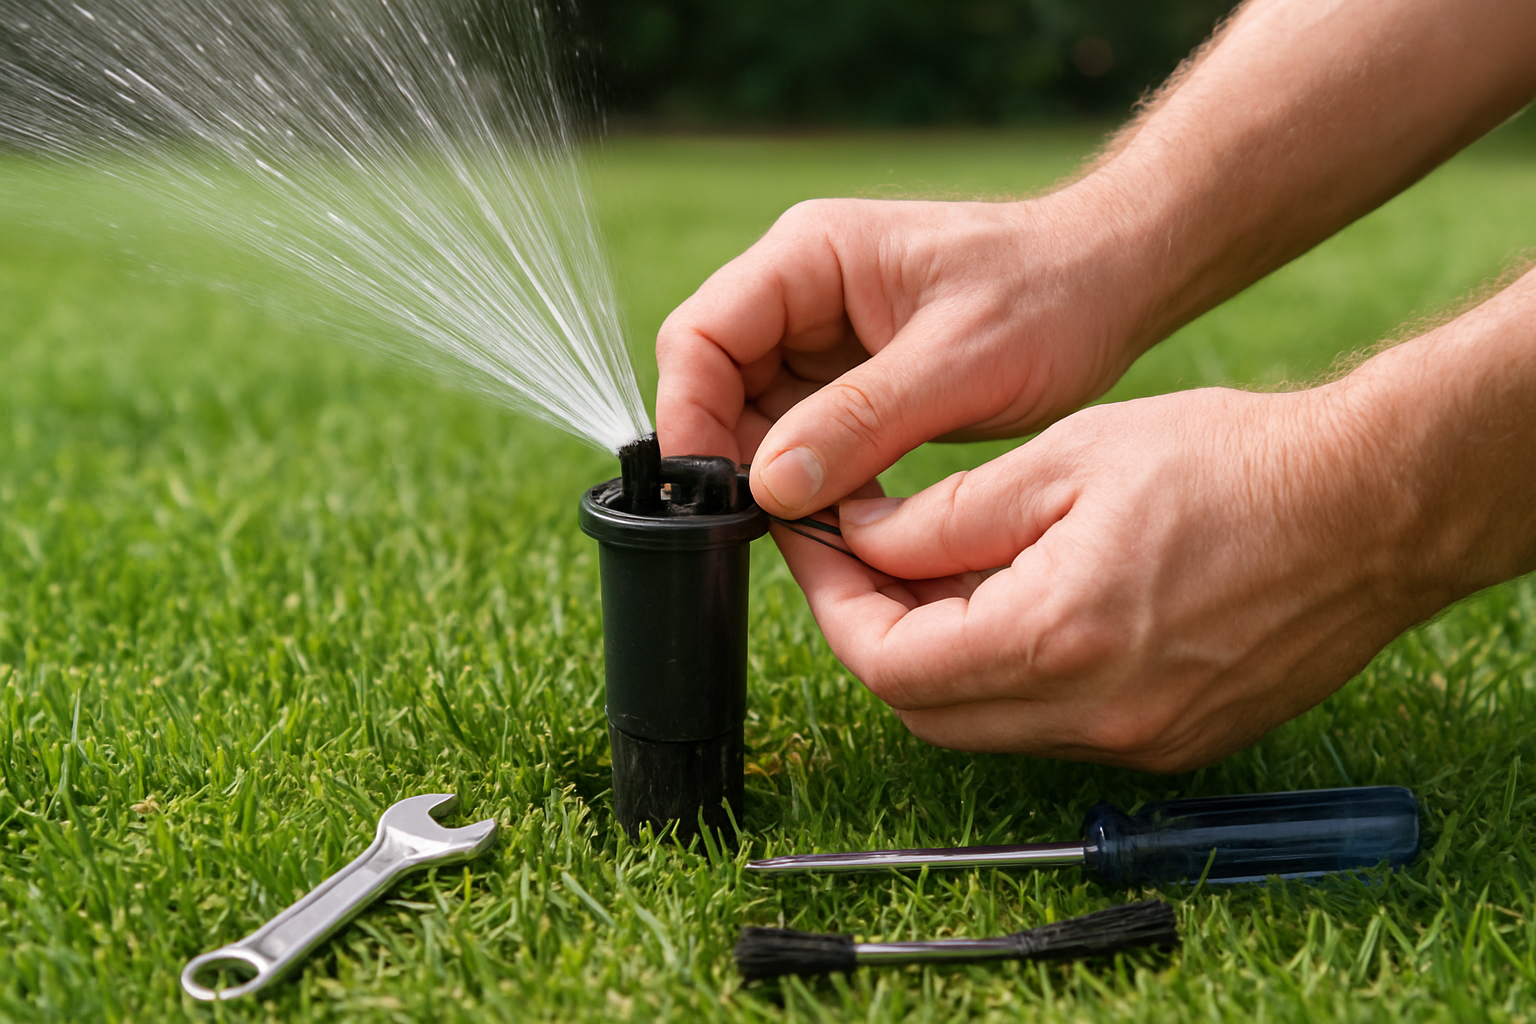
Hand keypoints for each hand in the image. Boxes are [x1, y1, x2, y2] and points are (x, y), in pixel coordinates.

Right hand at [655, 196, 1144, 516]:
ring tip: (810, 528)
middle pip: (715, 379)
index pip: (702, 335)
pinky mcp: (850, 378)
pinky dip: (809, 479)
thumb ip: (859, 421)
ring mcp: (822, 334)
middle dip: (727, 453)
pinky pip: (799, 434)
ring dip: (770, 474)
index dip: (688, 414)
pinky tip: (838, 518)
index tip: (706, 488)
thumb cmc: (1052, 297)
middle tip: (760, 527)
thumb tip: (767, 486)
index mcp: (810, 256)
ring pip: (753, 415)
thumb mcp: (959, 363)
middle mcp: (801, 290)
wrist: (1115, 284)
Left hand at [777, 384, 1443, 771]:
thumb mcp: (1064, 460)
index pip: (890, 665)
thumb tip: (863, 542)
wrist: (1369, 504)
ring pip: (986, 726)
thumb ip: (945, 516)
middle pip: (926, 712)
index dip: (834, 605)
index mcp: (1057, 641)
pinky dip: (1009, 675)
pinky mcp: (1172, 743)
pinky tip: (1017, 603)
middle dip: (878, 635)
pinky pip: (1050, 728)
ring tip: (941, 570)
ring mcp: (1138, 743)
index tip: (818, 546)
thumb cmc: (1231, 463)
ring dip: (942, 657)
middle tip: (864, 559)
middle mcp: (1094, 716)